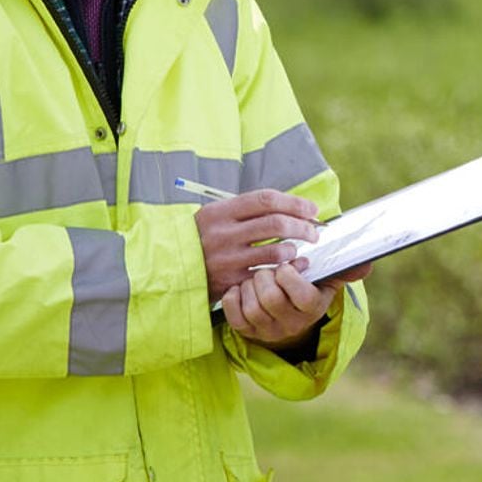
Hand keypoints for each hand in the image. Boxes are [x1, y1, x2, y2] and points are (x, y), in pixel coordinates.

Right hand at [193, 188, 321, 302]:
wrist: (168, 269)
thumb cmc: (199, 239)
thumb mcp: (214, 217)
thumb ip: (245, 210)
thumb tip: (288, 206)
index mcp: (220, 211)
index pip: (266, 199)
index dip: (294, 203)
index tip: (311, 210)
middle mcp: (223, 233)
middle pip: (276, 223)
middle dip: (302, 226)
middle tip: (314, 232)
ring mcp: (227, 258)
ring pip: (275, 251)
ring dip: (293, 249)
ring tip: (295, 250)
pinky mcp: (230, 281)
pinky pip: (267, 274)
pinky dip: (284, 270)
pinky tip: (291, 267)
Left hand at [219, 260, 373, 348]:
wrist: (290, 318)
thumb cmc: (308, 289)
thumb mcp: (327, 280)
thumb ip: (344, 270)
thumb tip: (367, 265)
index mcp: (313, 308)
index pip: (301, 295)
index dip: (289, 276)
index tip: (289, 265)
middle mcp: (291, 324)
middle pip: (271, 299)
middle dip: (265, 276)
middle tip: (268, 269)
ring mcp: (268, 331)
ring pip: (252, 307)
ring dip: (249, 286)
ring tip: (256, 278)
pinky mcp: (248, 333)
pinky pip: (235, 316)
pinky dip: (234, 298)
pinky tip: (241, 288)